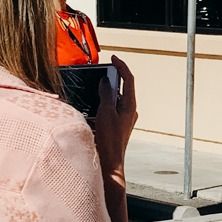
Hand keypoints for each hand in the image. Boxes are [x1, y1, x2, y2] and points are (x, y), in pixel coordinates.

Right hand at [92, 55, 137, 173]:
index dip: (121, 66)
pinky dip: (101, 103)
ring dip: (105, 92)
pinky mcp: (115, 125)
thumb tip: (105, 82)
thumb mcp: (106, 112)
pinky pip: (109, 109)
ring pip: (114, 99)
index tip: (113, 58)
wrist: (108, 163)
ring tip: (94, 89)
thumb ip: (106, 94)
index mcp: (130, 106)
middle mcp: (128, 111)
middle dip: (111, 78)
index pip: (128, 80)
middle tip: (100, 71)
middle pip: (122, 88)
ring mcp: (122, 118)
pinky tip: (92, 106)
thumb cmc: (109, 141)